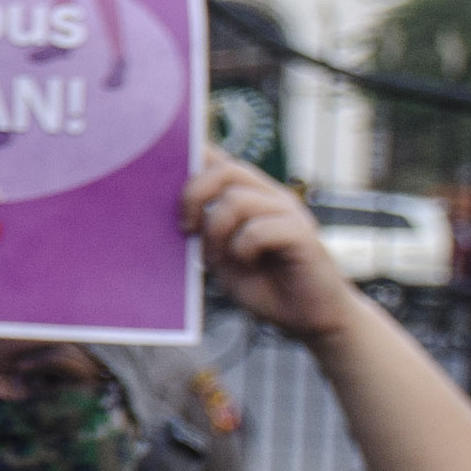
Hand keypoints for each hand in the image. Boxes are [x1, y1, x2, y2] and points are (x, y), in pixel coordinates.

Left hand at [188, 155, 359, 343]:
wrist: (308, 318)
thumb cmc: (264, 285)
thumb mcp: (221, 254)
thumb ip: (204, 228)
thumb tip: (173, 206)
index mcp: (251, 195)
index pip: (220, 160)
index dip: (193, 152)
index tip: (162, 165)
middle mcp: (271, 196)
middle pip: (225, 169)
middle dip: (194, 196)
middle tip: (187, 229)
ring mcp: (289, 212)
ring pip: (237, 199)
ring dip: (218, 233)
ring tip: (223, 258)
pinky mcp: (302, 234)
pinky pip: (258, 229)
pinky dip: (242, 249)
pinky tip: (248, 264)